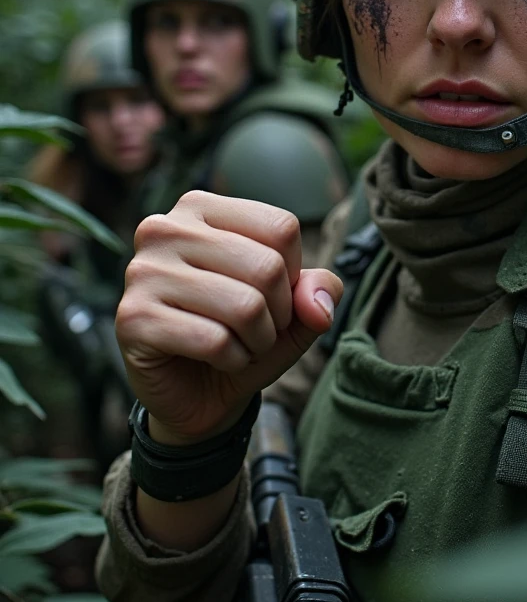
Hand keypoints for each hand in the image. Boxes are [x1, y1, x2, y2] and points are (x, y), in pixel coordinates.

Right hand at [116, 191, 342, 443]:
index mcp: (200, 207)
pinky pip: (215, 341)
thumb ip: (318, 290)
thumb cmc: (243, 335)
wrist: (196, 394)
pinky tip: (217, 361)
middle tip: (257, 331)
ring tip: (240, 345)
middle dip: (279, 314)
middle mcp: (164, 229)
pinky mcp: (133, 319)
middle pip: (266, 266)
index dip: (293, 275)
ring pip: (245, 307)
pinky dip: (234, 361)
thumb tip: (318, 304)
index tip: (271, 298)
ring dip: (258, 341)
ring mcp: (142, 272)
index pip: (281, 228)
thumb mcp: (294, 309)